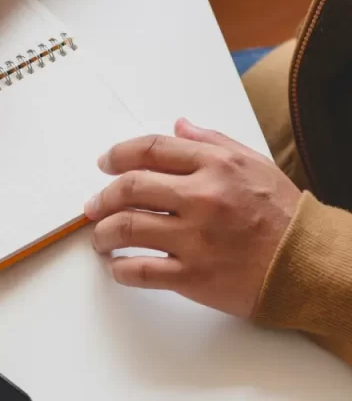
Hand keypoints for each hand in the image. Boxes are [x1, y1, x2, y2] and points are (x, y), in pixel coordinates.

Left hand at [84, 118, 301, 317]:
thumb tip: (178, 126)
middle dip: (101, 197)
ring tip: (100, 238)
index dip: (118, 155)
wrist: (310, 265)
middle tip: (92, 206)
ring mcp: (195, 238)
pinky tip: (117, 266)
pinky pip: (140, 270)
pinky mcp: (193, 276)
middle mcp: (202, 198)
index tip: (104, 163)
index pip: (150, 150)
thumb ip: (212, 142)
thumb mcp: (254, 164)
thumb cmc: (283, 215)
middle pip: (129, 188)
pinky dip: (120, 269)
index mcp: (215, 166)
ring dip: (102, 233)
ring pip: (126, 228)